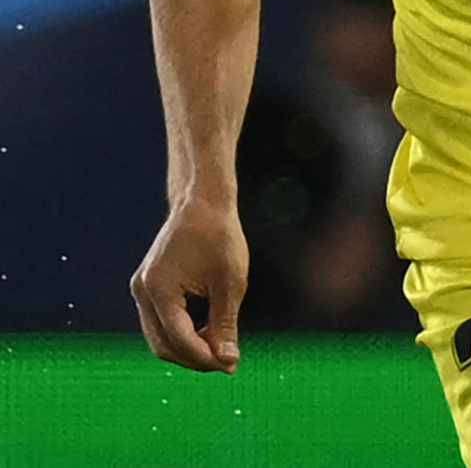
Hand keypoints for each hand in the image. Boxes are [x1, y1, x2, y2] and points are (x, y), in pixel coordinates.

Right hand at [132, 201, 247, 371]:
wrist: (202, 204)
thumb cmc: (220, 237)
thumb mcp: (230, 281)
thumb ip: (225, 323)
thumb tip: (228, 361)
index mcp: (159, 289)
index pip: (179, 338)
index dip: (204, 357)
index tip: (230, 366)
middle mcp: (143, 292)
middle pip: (163, 345)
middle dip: (194, 359)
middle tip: (227, 364)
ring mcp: (141, 290)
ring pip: (159, 338)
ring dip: (187, 350)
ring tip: (221, 353)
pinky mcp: (147, 288)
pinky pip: (160, 323)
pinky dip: (181, 335)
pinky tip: (207, 336)